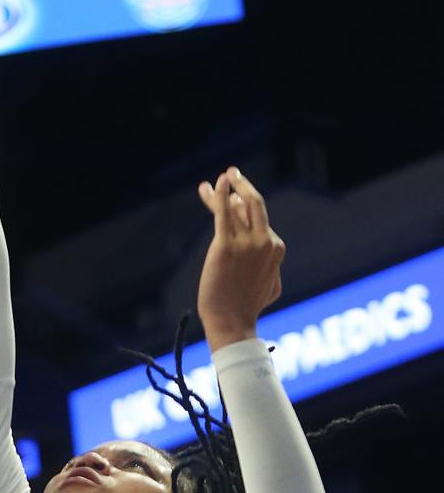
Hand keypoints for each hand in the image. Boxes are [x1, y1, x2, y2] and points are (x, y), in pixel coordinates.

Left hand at [196, 167, 284, 350]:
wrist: (231, 320)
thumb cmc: (246, 307)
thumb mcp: (268, 285)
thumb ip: (271, 269)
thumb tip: (271, 259)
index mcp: (276, 248)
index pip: (259, 218)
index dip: (243, 205)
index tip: (231, 197)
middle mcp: (266, 241)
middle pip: (255, 203)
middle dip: (244, 185)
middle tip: (233, 172)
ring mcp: (248, 243)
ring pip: (237, 206)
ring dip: (226, 188)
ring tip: (218, 179)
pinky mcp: (226, 246)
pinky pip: (223, 213)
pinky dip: (220, 195)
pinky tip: (216, 183)